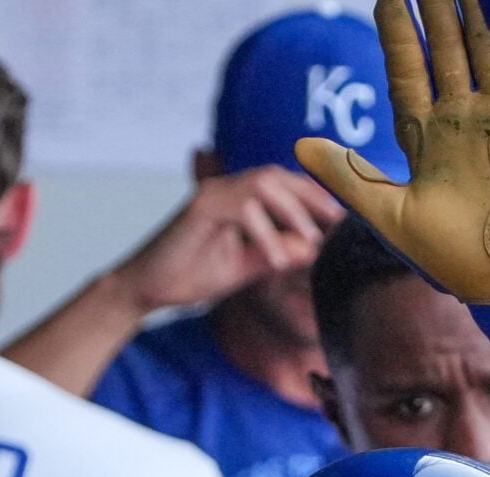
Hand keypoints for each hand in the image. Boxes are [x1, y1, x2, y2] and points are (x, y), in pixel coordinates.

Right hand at [114, 166, 341, 313]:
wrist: (146, 289)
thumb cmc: (189, 275)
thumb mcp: (244, 267)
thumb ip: (275, 253)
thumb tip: (312, 248)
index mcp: (237, 198)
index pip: (282, 184)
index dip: (314, 196)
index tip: (343, 219)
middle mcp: (225, 188)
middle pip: (278, 175)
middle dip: (313, 196)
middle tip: (339, 223)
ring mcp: (212, 194)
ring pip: (264, 184)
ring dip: (293, 211)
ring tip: (312, 242)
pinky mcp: (200, 208)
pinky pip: (242, 208)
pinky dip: (265, 233)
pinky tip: (279, 260)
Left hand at [294, 0, 489, 307]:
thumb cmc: (450, 259)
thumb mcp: (391, 215)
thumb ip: (348, 176)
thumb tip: (296, 147)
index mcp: (425, 138)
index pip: (407, 71)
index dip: (398, 33)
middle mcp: (460, 119)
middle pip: (444, 49)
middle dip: (436, 8)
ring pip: (480, 50)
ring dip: (471, 11)